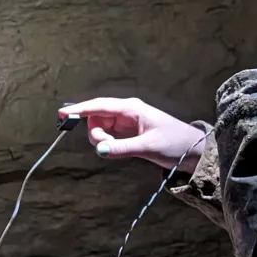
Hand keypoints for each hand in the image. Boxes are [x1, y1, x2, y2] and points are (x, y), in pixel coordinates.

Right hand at [58, 97, 209, 171]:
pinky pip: (108, 136)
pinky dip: (108, 144)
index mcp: (131, 108)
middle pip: (96, 118)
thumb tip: (99, 149)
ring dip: (102, 140)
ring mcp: (126, 122)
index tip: (63, 114)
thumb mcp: (148, 147)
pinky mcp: (128, 133)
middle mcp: (126, 112)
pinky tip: (119, 149)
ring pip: (101, 128)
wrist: (193, 151)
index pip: (99, 106)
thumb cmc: (175, 143)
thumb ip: (122, 148)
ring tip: (119, 149)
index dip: (80, 109)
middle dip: (95, 133)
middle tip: (106, 147)